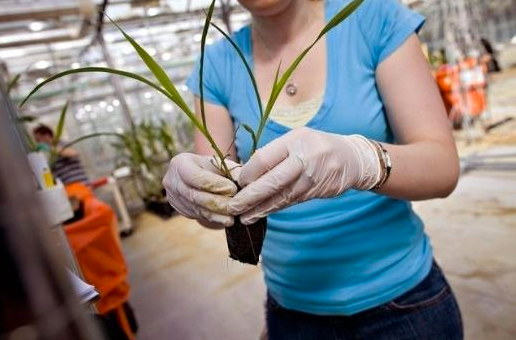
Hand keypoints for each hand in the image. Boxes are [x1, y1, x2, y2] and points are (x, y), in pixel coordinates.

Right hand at [162, 153, 239, 227]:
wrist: (194, 175)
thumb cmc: (209, 167)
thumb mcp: (219, 163)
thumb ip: (231, 171)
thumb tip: (244, 182)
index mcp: (180, 164)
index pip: (197, 177)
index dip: (215, 185)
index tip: (233, 189)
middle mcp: (172, 181)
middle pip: (196, 196)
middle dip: (217, 203)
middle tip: (235, 207)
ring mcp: (173, 197)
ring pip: (197, 208)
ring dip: (216, 214)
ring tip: (232, 218)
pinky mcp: (179, 209)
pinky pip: (197, 215)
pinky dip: (213, 218)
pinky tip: (226, 220)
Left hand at [228, 127, 380, 223]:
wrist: (352, 158)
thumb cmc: (315, 146)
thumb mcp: (296, 139)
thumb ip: (274, 153)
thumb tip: (246, 173)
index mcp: (295, 140)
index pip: (265, 159)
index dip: (248, 173)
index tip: (237, 182)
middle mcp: (304, 159)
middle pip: (272, 181)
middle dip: (250, 196)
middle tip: (233, 206)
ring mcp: (312, 178)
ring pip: (281, 196)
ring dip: (261, 209)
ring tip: (244, 217)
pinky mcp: (316, 192)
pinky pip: (291, 201)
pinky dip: (274, 209)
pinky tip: (261, 214)